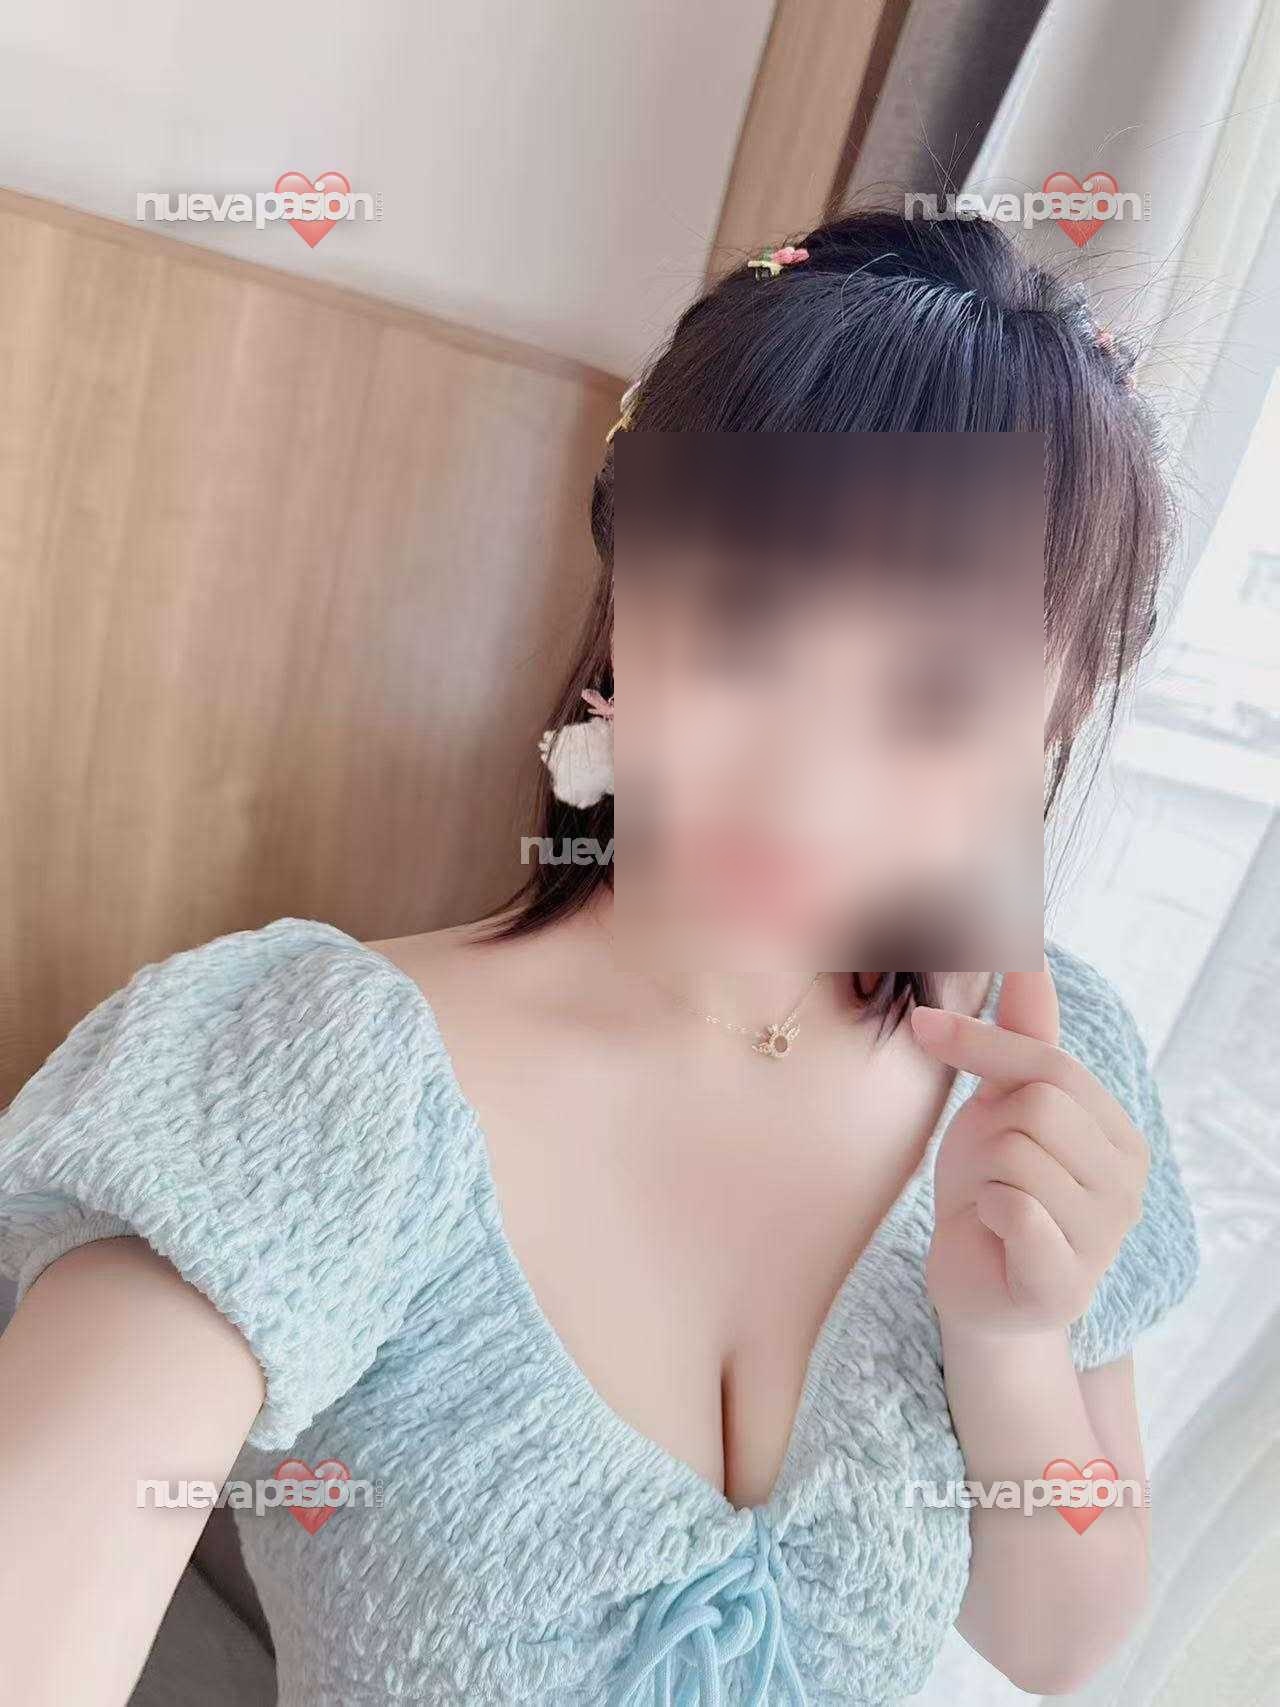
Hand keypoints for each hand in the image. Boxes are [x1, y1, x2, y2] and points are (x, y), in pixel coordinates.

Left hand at [912, 966, 1148, 1335]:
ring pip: (1017, 1155)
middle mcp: (1128, 1183)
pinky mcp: (1067, 1281)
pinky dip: (987, 1214)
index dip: (981, 1043)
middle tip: (985, 1171)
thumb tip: (1029, 950)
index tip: (924, 1027)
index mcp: (1118, 1135)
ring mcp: (1106, 1237)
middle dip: (989, 1129)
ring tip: (991, 1207)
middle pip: (1038, 1103)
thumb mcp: (1000, 1104)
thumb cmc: (990, 1193)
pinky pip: (1015, 1209)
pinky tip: (995, 1235)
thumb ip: (1021, 1034)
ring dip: (983, 1177)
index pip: (1051, 1063)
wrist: (972, 1285)